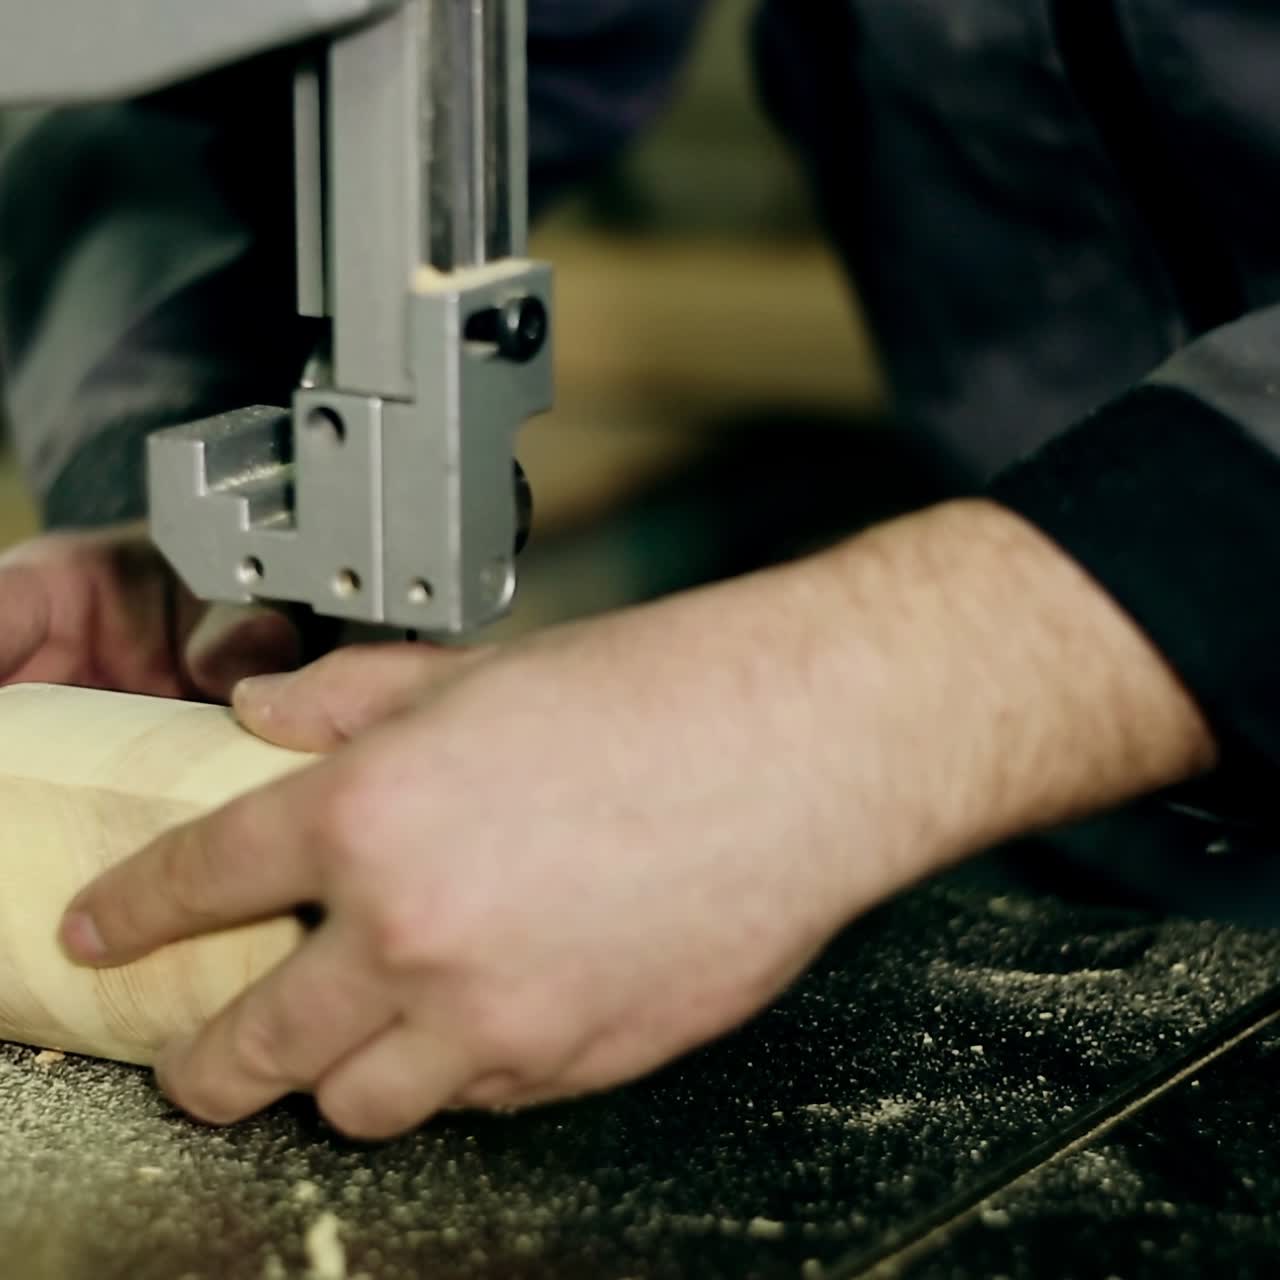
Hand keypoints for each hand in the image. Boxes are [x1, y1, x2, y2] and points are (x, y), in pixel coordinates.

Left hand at [60, 501, 1215, 1137]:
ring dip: (343, 1077)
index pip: (201, 879)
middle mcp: (415, 932)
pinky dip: (462, 1070)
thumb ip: (349, 699)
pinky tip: (490, 1012)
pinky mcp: (576, 1061)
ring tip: (361, 1038)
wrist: (795, 748)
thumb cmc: (655, 695)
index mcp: (372, 813)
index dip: (135, 908)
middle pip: (254, 1048)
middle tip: (202, 1062)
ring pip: (362, 1104)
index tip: (105, 930)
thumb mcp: (479, 670)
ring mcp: (497, 1014)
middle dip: (206, 1065)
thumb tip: (265, 714)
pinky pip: (482, 1098)